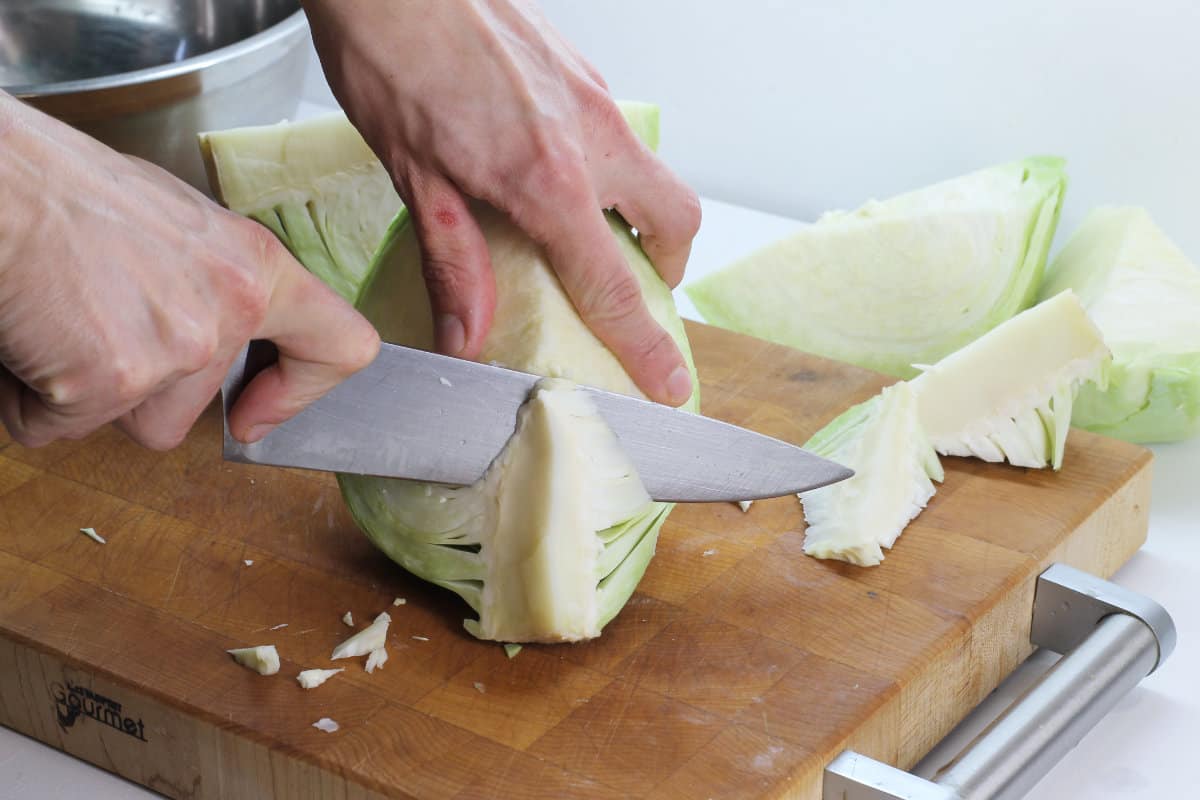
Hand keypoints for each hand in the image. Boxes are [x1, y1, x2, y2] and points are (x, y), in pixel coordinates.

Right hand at [0, 93, 379, 448]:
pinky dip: (28, 399)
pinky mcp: (108, 382)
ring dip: (86, 395)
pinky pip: (57, 425)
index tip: (258, 412)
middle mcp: (227, 313)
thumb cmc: (66, 189)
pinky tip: (24, 339)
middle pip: (195, 407)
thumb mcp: (178, 228)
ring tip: (56, 324)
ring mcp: (172, 352)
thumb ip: (214, 288)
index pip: (341, 345)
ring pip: (133, 421)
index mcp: (256, 269)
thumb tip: (217, 336)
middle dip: (139, 388)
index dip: (303, 391)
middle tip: (93, 324)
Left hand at [302, 0, 699, 405]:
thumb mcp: (415, 175)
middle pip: (675, 220)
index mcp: (549, 179)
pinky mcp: (579, 69)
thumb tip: (468, 334)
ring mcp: (592, 97)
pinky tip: (555, 170)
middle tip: (633, 291)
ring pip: (653, 171)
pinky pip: (619, 135)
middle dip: (668, 267)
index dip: (646, 344)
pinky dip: (610, 169)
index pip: (616, 285)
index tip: (670, 381)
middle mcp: (590, 137)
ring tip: (593, 234)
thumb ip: (455, 261)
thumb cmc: (391, 54)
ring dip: (642, 214)